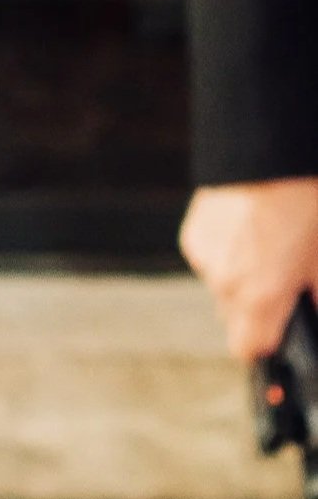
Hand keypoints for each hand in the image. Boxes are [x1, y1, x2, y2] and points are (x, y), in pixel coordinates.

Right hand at [181, 179, 317, 361]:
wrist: (266, 148)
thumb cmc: (304, 199)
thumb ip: (317, 294)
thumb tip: (313, 308)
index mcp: (260, 294)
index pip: (249, 350)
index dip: (268, 347)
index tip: (283, 336)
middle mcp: (225, 282)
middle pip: (236, 321)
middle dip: (261, 310)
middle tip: (288, 282)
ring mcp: (205, 257)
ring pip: (225, 290)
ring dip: (244, 281)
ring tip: (270, 248)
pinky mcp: (193, 235)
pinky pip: (212, 261)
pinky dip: (229, 256)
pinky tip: (250, 232)